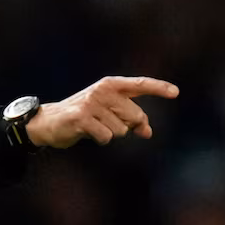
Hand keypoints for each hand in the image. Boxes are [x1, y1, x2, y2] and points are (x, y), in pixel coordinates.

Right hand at [25, 76, 178, 148]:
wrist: (48, 122)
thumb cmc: (83, 117)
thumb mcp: (107, 113)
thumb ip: (129, 118)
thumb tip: (148, 132)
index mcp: (111, 84)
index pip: (140, 84)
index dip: (159, 88)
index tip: (175, 93)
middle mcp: (102, 90)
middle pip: (135, 116)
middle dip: (128, 127)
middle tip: (108, 125)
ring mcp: (91, 103)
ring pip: (121, 130)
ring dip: (110, 134)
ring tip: (94, 127)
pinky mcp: (82, 117)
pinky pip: (106, 136)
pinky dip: (100, 139)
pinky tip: (87, 133)